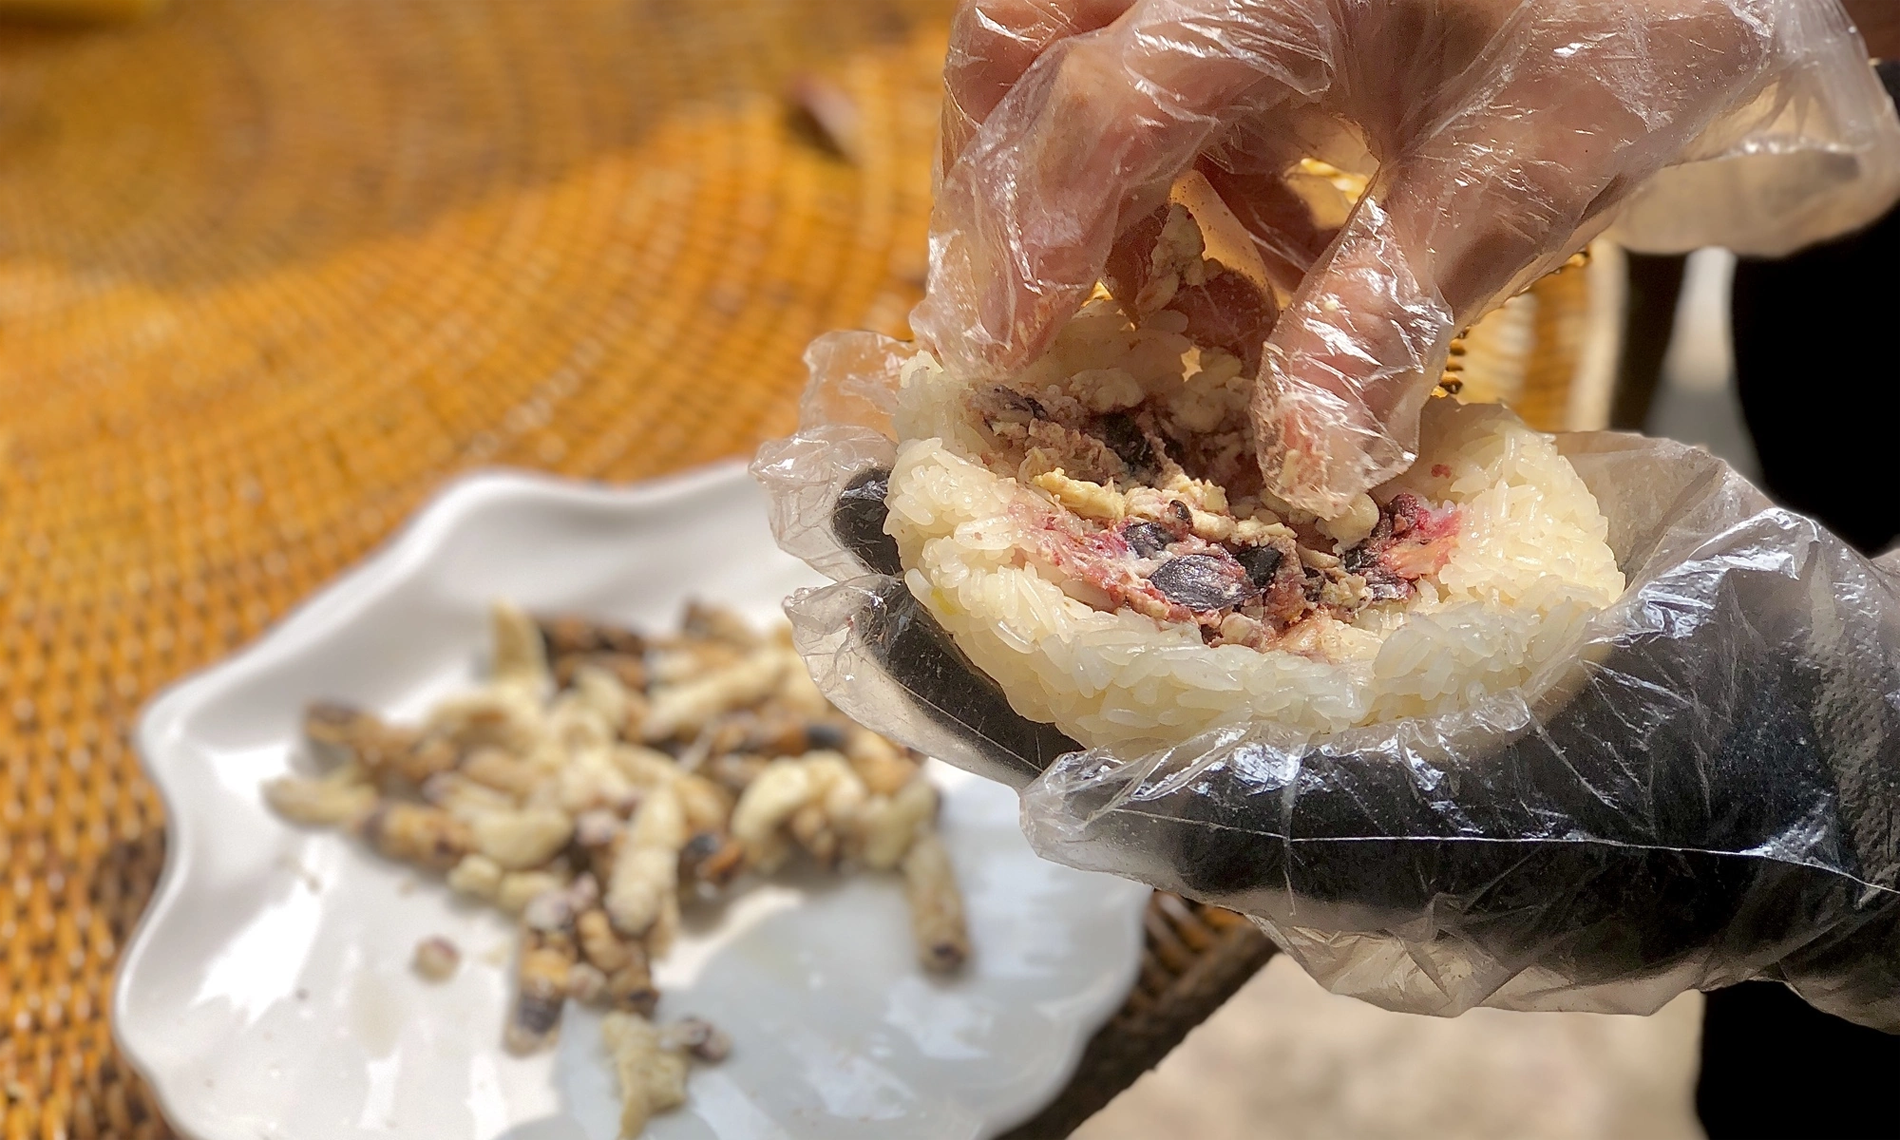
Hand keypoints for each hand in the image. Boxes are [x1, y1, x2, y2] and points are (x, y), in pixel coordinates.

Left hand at [763, 425, 1899, 1028]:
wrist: (1782, 753)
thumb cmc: (1618, 835)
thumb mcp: (1430, 847)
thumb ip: (1246, 823)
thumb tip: (1062, 803)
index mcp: (1229, 793)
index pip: (1047, 711)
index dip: (942, 633)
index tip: (848, 548)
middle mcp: (1250, 702)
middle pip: (1074, 604)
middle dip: (976, 522)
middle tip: (877, 430)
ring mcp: (1319, 616)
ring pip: (1159, 525)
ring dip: (1069, 449)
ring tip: (983, 362)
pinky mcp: (1391, 545)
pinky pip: (1266, 473)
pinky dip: (1203, 412)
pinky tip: (1143, 344)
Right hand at [916, 0, 1890, 516]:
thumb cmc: (1629, 26)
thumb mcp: (1516, 178)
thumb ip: (1385, 319)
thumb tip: (1296, 470)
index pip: (1109, 107)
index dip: (1038, 238)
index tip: (998, 352)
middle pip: (1026, 35)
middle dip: (999, 176)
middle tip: (1012, 306)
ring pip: (1067, 38)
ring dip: (1081, 175)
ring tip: (1156, 297)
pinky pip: (1154, 59)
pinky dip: (1170, 160)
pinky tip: (1258, 242)